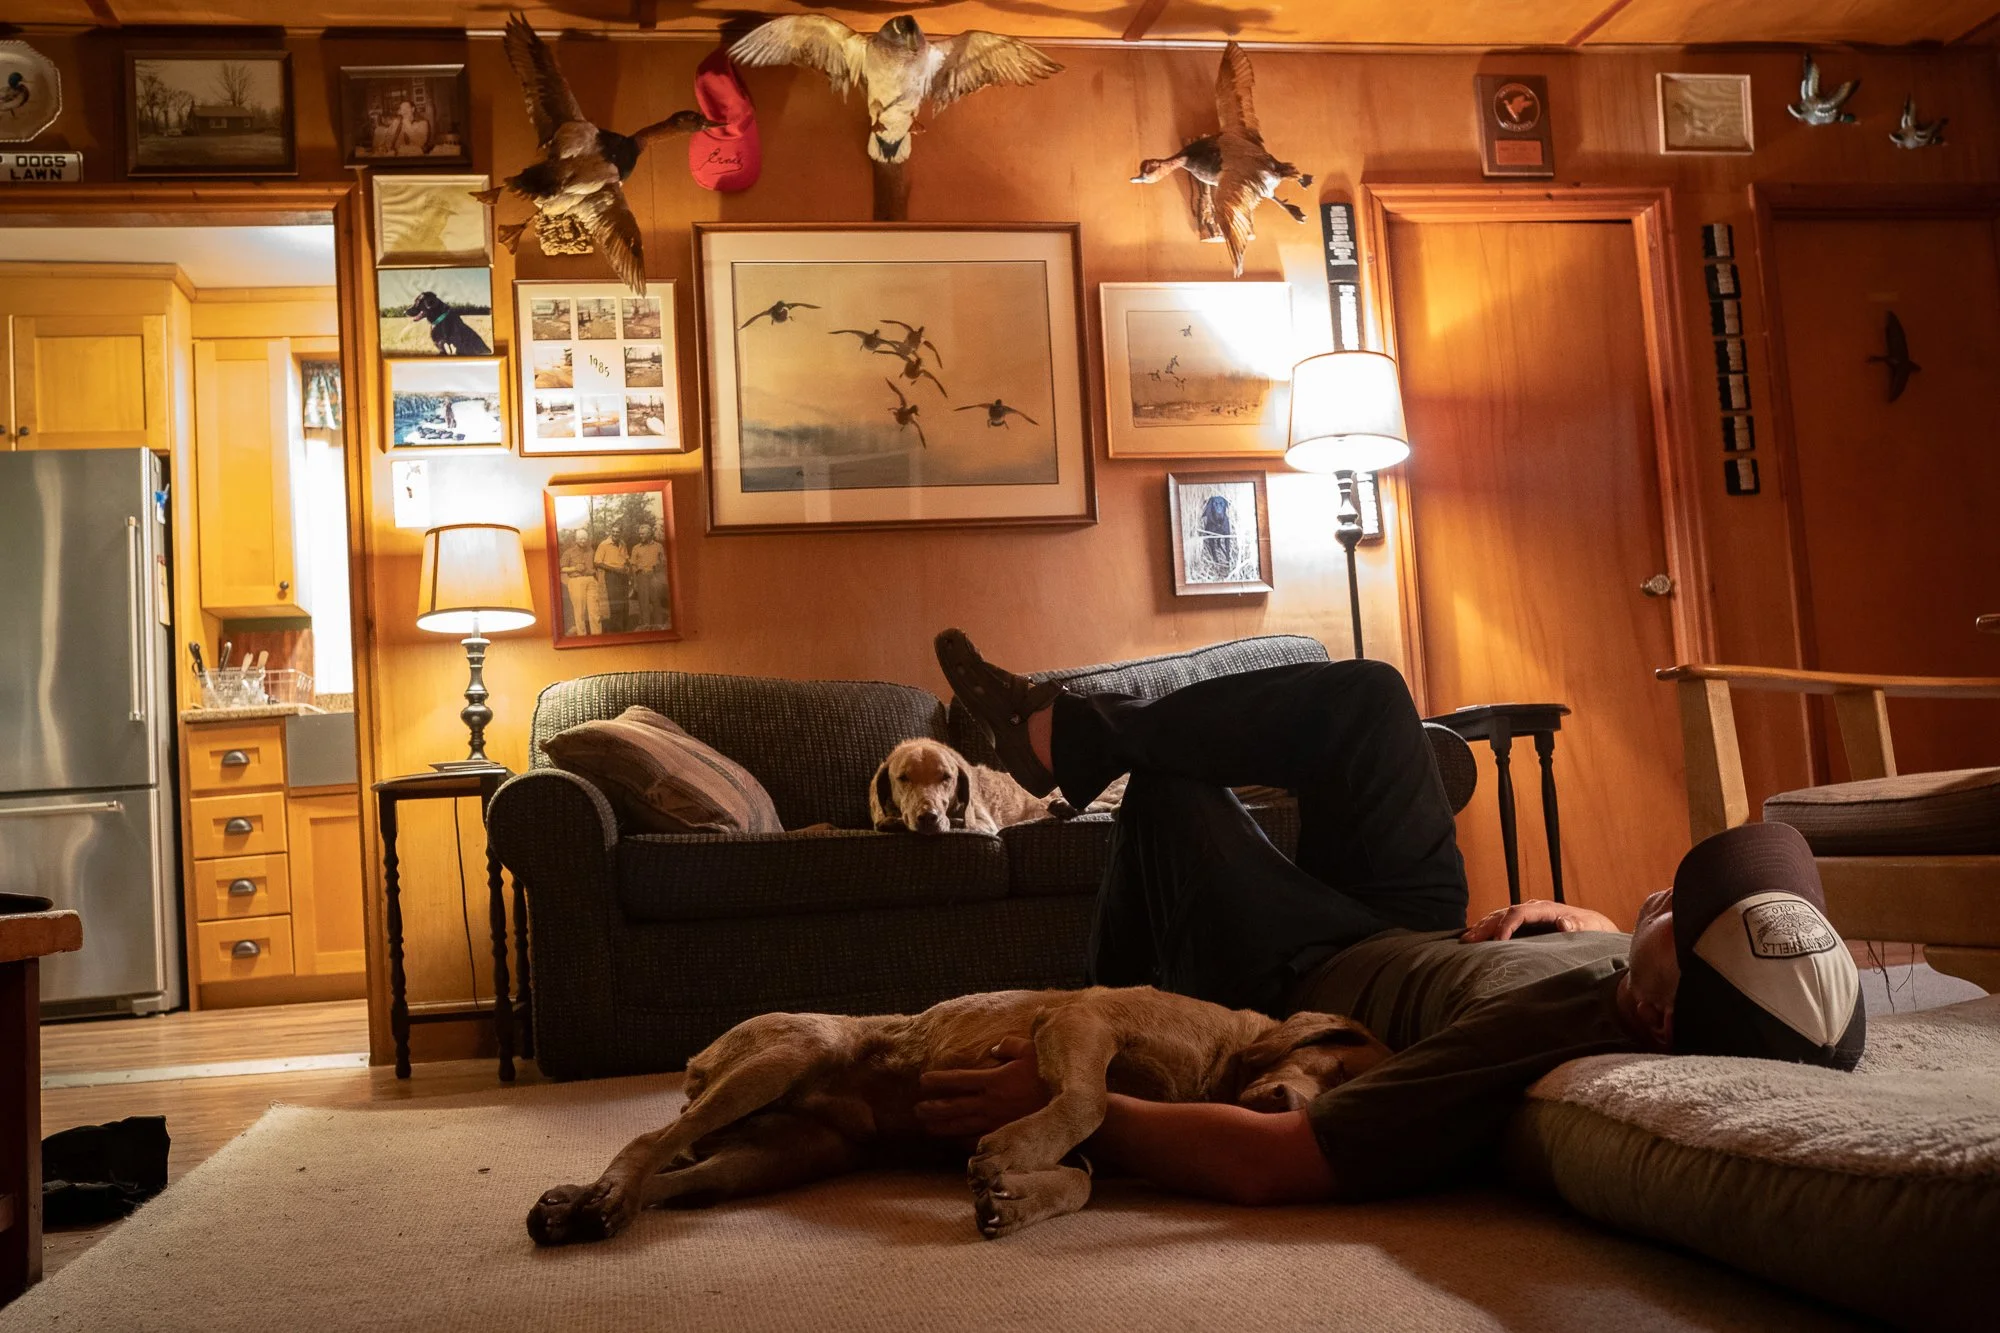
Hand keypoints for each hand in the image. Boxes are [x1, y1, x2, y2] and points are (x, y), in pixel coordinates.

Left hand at [913, 1037, 1049, 1138]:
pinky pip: (979, 1140)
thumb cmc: (1051, 1076)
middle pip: (953, 1106)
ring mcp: (997, 1122)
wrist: (1072, 1107)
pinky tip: (953, 1141)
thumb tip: (994, 1047)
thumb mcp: (1032, 1050)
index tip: (922, 1081)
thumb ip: (1010, 1046)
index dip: (937, 1081)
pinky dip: (963, 1141)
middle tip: (917, 1109)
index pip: (957, 1080)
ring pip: (962, 1125)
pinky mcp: (1007, 1136)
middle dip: (932, 1107)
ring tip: (926, 1126)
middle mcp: (991, 1102)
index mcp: (994, 1079)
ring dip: (942, 1126)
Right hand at [1460, 899, 1619, 941]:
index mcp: (1547, 909)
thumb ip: (1577, 925)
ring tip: (1466, 940)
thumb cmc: (1594, 930)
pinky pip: (1502, 923)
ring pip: (1499, 916)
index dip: (1507, 925)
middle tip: (1469, 941)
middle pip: (1503, 913)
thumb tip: (1563, 922)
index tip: (1498, 941)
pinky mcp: (1526, 923)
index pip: (1519, 912)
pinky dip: (1488, 929)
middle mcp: (1534, 909)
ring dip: (1482, 927)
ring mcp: (1529, 915)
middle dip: (1485, 926)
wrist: (1597, 927)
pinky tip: (1477, 937)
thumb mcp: (1590, 928)